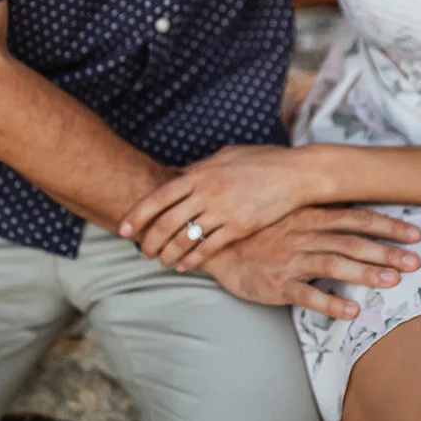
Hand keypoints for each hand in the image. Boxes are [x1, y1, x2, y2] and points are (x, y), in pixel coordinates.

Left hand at [119, 144, 333, 267]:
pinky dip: (193, 259)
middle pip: (168, 222)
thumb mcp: (225, 155)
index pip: (160, 197)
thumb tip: (176, 175)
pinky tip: (184, 265)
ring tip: (160, 261)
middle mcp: (208, 192)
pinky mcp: (239, 227)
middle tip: (142, 251)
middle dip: (150, 240)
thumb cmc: (262, 160)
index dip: (138, 215)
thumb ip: (199, 167)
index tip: (124, 228)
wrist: (296, 174)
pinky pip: (209, 247)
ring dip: (168, 253)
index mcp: (201, 173)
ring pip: (185, 238)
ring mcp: (223, 211)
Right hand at [204, 206, 420, 320]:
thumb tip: (359, 209)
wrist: (218, 246)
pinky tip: (352, 311)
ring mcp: (291, 259)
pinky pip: (306, 295)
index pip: (357, 217)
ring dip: (364, 273)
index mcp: (311, 216)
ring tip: (391, 282)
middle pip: (352, 241)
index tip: (415, 233)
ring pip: (334, 264)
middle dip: (386, 251)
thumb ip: (323, 213)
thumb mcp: (292, 213)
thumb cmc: (261, 230)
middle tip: (416, 261)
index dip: (388, 226)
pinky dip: (330, 303)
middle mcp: (304, 235)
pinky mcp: (278, 285)